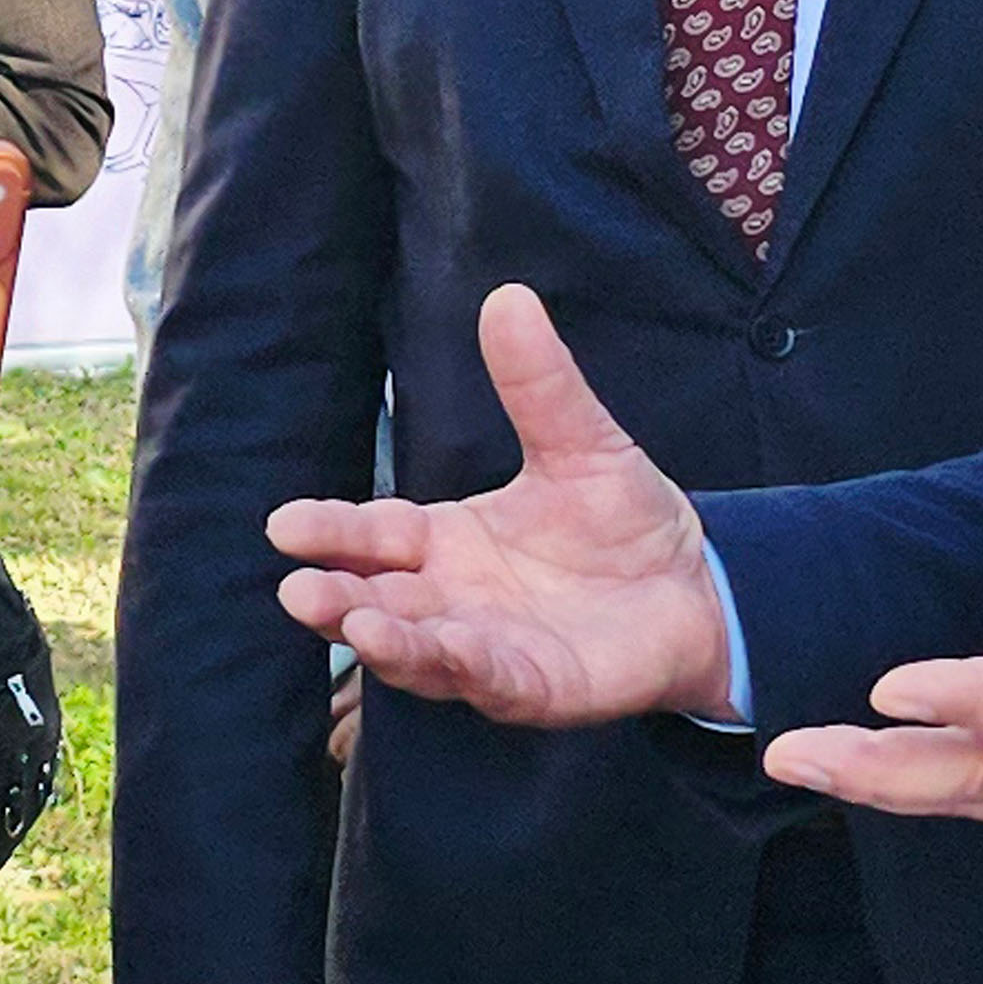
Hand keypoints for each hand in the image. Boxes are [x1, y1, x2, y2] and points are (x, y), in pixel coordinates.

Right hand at [267, 287, 719, 729]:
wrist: (699, 586)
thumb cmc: (624, 519)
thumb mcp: (580, 443)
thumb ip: (538, 383)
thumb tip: (508, 296)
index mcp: (447, 541)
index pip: (374, 534)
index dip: (330, 530)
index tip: (283, 525)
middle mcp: (452, 599)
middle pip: (378, 599)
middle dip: (338, 597)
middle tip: (298, 590)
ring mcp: (488, 648)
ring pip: (421, 651)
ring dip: (388, 644)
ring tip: (359, 626)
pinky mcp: (535, 687)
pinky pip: (492, 680)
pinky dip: (464, 668)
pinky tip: (447, 651)